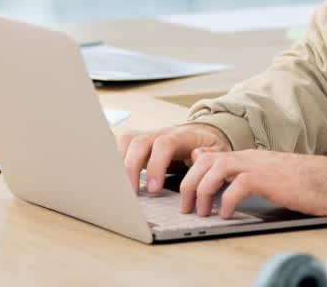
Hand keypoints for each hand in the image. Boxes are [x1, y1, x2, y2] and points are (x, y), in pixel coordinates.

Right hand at [117, 123, 231, 192]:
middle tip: (133, 193)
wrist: (202, 133)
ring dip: (118, 162)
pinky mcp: (138, 143)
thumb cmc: (208, 146)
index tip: (154, 188)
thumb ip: (209, 155)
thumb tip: (197, 157)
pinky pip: (120, 143)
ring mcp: (147, 136)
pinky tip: (110, 174)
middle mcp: (160, 133)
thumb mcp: (217, 150)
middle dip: (131, 167)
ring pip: (126, 140)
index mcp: (181, 136)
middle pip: (139, 141)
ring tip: (118, 186)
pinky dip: (112, 156)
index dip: (156, 165)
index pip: (164, 144)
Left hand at [179, 150, 326, 218]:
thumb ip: (242, 174)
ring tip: (202, 212)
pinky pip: (239, 184)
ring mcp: (259, 166)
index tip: (185, 192)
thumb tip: (219, 175)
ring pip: (217, 168)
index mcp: (248, 157)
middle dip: (189, 184)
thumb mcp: (266, 177)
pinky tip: (225, 214)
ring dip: (203, 191)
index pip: (209, 156)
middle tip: (186, 207)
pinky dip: (227, 200)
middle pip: (206, 161)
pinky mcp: (269, 178)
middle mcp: (249, 157)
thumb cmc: (302, 183)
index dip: (191, 173)